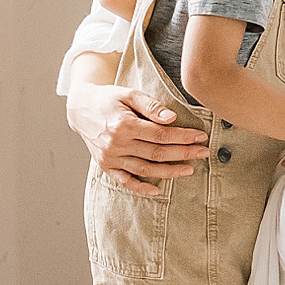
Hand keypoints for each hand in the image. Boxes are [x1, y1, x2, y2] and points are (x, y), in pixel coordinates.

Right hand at [67, 81, 207, 199]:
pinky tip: (158, 191)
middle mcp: (116, 144)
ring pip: (145, 169)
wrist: (81, 109)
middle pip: (156, 153)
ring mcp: (110, 158)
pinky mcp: (106, 166)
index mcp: (124, 125)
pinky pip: (124, 181)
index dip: (183, 137)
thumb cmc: (109, 99)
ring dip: (169, 172)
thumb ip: (151, 106)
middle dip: (183, 153)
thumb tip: (172, 118)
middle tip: (203, 152)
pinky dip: (141, 188)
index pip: (160, 134)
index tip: (201, 136)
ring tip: (189, 169)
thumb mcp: (129, 94)